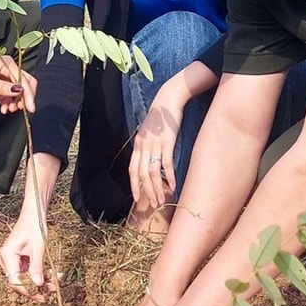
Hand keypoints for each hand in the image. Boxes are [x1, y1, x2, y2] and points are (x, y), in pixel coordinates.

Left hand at [0, 52, 35, 114]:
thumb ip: (2, 87)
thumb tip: (19, 91)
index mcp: (5, 63)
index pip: (23, 80)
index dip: (28, 95)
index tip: (29, 108)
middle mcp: (5, 70)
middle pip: (23, 85)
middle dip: (24, 98)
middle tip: (21, 110)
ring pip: (15, 93)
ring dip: (15, 102)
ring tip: (8, 110)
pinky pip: (6, 96)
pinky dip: (7, 103)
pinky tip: (4, 109)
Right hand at [0, 208, 56, 300]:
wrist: (33, 215)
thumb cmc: (34, 226)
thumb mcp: (38, 248)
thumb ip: (37, 267)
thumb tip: (38, 285)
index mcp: (7, 255)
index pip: (15, 280)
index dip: (28, 290)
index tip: (41, 296)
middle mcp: (6, 260)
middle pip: (20, 281)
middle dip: (37, 286)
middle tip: (52, 290)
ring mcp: (11, 260)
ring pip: (25, 278)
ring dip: (41, 280)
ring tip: (56, 281)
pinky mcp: (17, 260)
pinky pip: (28, 272)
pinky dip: (39, 274)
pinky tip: (52, 274)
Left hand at [130, 96, 182, 210]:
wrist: (168, 99)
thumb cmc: (162, 117)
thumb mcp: (150, 133)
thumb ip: (149, 147)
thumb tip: (152, 161)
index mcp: (138, 145)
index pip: (132, 170)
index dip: (134, 185)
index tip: (137, 199)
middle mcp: (143, 146)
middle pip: (141, 174)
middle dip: (147, 192)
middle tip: (153, 206)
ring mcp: (154, 144)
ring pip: (153, 172)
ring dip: (157, 188)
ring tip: (162, 200)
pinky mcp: (167, 141)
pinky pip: (166, 163)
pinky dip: (170, 175)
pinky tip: (174, 185)